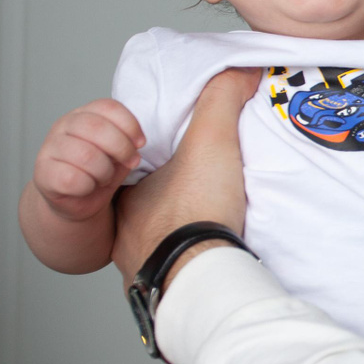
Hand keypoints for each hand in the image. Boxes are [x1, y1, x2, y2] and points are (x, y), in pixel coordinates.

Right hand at [32, 99, 144, 222]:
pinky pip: (72, 178)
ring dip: (105, 171)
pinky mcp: (43, 173)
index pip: (107, 107)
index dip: (130, 124)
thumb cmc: (100, 171)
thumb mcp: (118, 152)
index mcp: (83, 114)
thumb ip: (126, 140)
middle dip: (122, 147)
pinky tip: (88, 187)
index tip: (140, 143)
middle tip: (130, 162)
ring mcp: (50, 148)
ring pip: (86, 155)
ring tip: (104, 177)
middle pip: (96, 126)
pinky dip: (88, 186)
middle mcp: (63, 126)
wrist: (76, 200)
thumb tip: (136, 141)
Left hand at [112, 67, 258, 286]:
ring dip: (180, 237)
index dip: (161, 164)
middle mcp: (124, 235)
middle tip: (202, 197)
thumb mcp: (211, 141)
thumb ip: (221, 101)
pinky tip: (208, 261)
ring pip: (158, 245)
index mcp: (126, 197)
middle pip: (149, 209)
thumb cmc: (196, 210)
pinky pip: (173, 273)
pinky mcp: (164, 292)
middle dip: (172, 202)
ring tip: (209, 229)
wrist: (202, 275)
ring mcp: (141, 267)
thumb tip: (239, 71)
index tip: (185, 166)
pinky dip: (188, 265)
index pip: (138, 173)